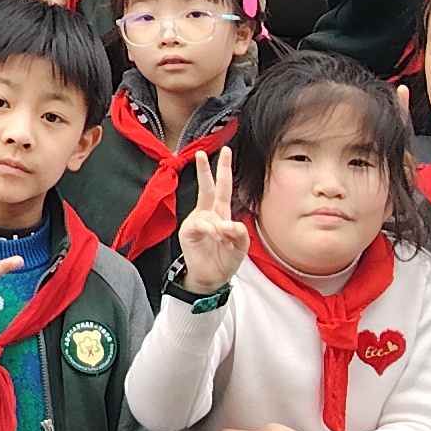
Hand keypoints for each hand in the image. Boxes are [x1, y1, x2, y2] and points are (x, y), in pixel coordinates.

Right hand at [174, 150, 243, 292]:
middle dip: (205, 170)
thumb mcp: (241, 247)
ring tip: (223, 239)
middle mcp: (208, 213)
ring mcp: (197, 221)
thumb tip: (230, 224)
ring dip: (219, 225)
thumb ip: (240, 234)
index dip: (224, 170)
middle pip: (207, 187)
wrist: (212, 278)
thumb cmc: (225, 260)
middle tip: (200, 154)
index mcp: (221, 212)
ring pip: (209, 212)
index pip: (223, 187)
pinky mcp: (188, 231)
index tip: (226, 152)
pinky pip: (200, 224)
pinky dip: (210, 230)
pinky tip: (215, 237)